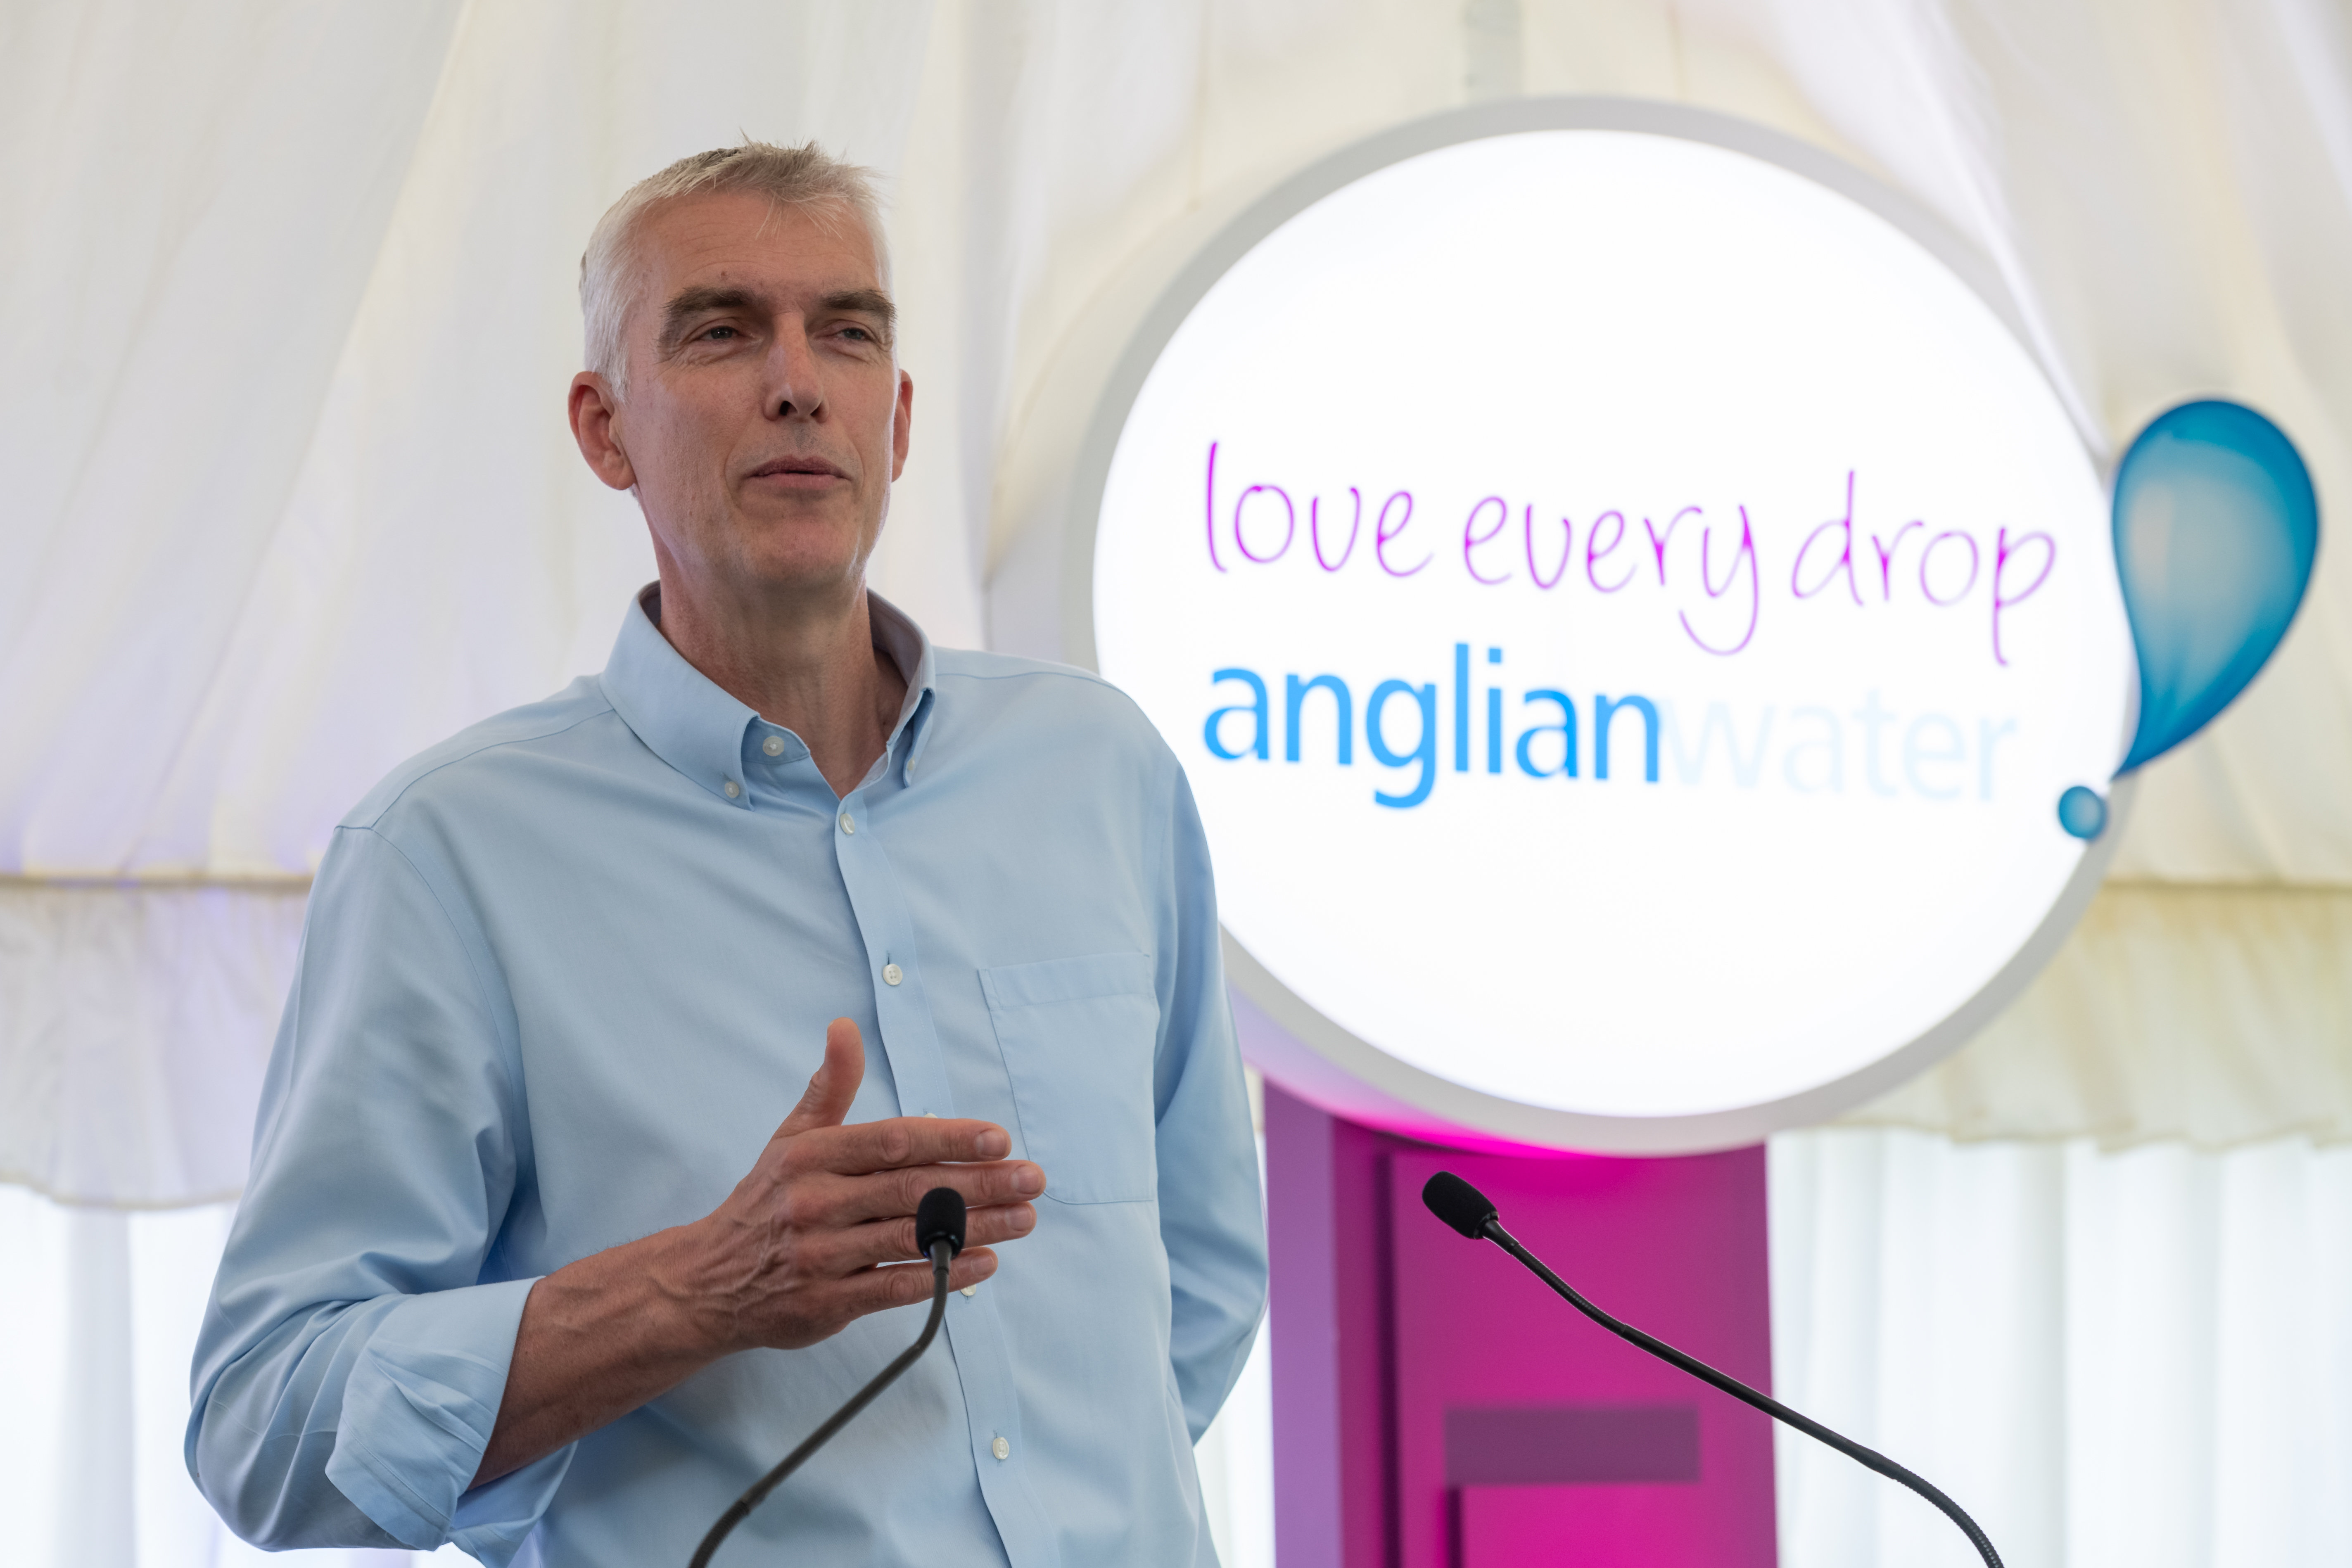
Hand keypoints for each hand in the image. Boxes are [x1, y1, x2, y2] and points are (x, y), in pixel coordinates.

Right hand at [671, 1017, 1044, 1353]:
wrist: (707, 1281)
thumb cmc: (766, 1202)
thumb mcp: (791, 1137)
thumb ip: (829, 1085)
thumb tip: (845, 1026)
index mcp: (813, 1156)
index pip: (892, 1140)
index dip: (948, 1138)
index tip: (998, 1139)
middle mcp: (816, 1202)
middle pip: (911, 1189)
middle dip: (979, 1184)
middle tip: (1031, 1179)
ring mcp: (821, 1255)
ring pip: (910, 1239)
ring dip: (975, 1228)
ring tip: (1024, 1219)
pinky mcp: (827, 1302)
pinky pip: (895, 1288)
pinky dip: (943, 1276)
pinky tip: (986, 1263)